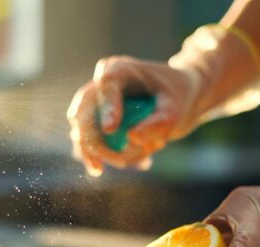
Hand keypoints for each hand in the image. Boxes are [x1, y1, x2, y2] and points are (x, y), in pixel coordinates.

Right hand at [67, 24, 259, 176]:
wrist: (175, 100)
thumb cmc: (177, 97)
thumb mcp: (177, 109)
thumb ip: (160, 121)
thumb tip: (131, 137)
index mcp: (119, 70)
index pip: (106, 85)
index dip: (106, 106)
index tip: (111, 129)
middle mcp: (99, 86)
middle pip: (83, 114)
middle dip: (96, 143)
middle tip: (122, 163)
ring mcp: (93, 107)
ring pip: (82, 135)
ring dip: (110, 154)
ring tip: (147, 157)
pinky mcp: (94, 125)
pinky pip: (90, 147)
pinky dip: (111, 159)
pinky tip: (142, 163)